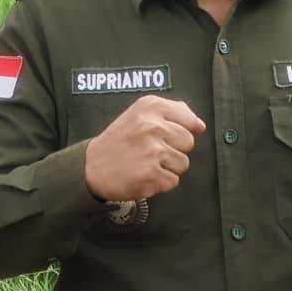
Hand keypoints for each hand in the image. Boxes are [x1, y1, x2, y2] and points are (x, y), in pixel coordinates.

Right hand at [83, 95, 203, 202]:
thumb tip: (200, 125)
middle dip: (174, 149)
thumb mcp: (139, 113)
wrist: (91, 166)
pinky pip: (173, 181)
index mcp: (150, 107)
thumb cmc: (119, 140)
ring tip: (146, 163)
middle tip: (151, 150)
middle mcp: (152, 126)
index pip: (188, 120)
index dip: (183, 130)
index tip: (168, 136)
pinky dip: (160, 182)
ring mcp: (152, 152)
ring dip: (168, 167)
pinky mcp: (151, 175)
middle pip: (188, 143)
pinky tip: (143, 175)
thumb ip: (172, 112)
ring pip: (183, 164)